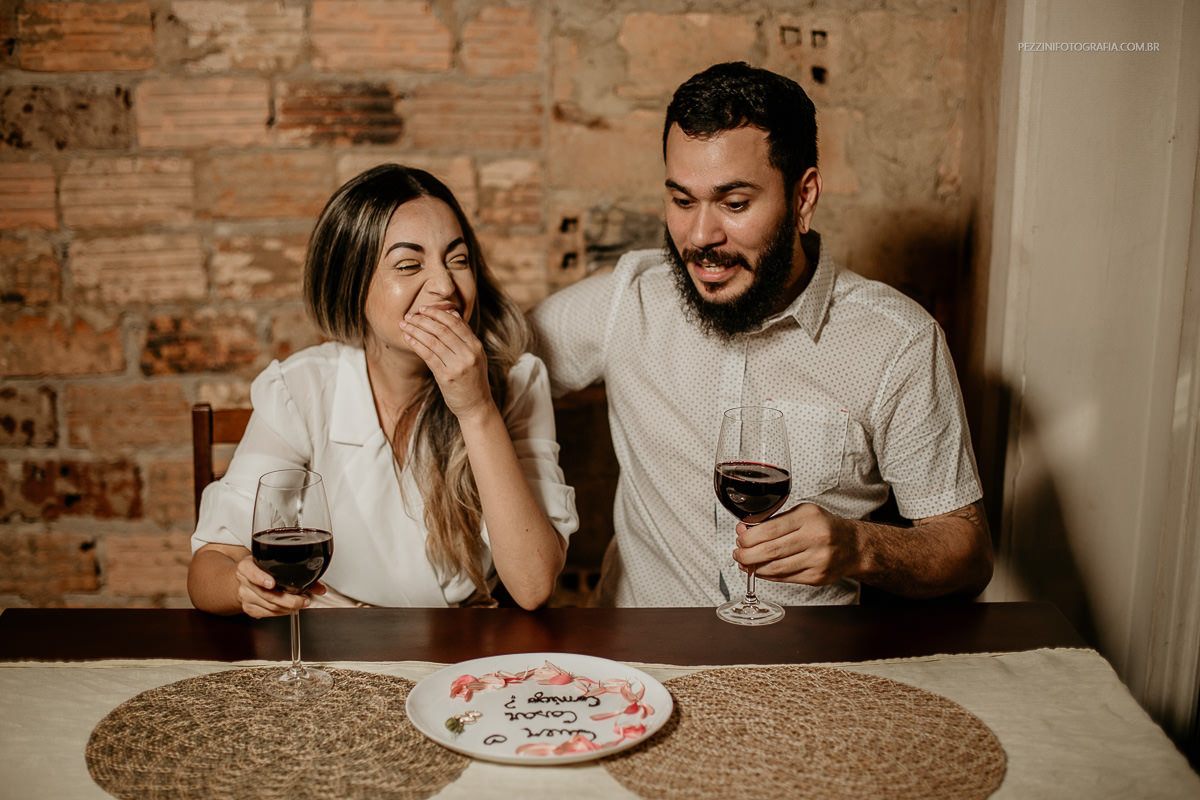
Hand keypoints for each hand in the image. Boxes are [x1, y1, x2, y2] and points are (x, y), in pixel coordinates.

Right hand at [233, 554, 324, 618]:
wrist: (246, 578)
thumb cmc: (263, 570)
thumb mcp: (275, 564)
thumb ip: (299, 572)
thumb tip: (320, 588)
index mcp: (246, 567)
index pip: (250, 571)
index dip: (260, 577)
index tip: (271, 583)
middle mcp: (244, 582)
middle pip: (266, 594)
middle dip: (288, 599)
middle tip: (303, 600)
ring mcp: (245, 596)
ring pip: (269, 606)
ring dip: (287, 607)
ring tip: (300, 603)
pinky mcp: (248, 609)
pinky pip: (267, 613)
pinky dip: (281, 612)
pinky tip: (288, 608)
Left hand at [399, 306, 494, 421]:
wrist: (476, 405)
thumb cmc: (473, 379)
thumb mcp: (475, 355)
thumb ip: (464, 335)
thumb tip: (452, 314)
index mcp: (476, 346)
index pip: (455, 323)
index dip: (437, 313)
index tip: (423, 309)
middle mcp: (468, 354)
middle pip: (442, 329)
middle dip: (423, 320)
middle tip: (409, 316)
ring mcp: (457, 365)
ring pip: (433, 340)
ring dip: (415, 330)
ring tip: (404, 325)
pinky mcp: (446, 376)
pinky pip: (428, 355)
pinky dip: (416, 344)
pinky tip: (408, 339)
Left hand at [732, 502, 860, 585]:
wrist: (853, 546)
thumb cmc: (824, 527)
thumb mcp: (803, 513)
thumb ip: (776, 521)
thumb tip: (745, 530)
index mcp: (809, 517)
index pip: (770, 530)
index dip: (749, 537)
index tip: (739, 538)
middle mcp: (815, 538)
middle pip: (771, 551)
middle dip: (747, 554)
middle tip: (738, 553)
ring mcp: (818, 560)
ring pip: (776, 568)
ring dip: (755, 567)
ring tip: (744, 562)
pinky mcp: (817, 577)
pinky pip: (785, 578)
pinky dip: (768, 575)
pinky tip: (760, 570)